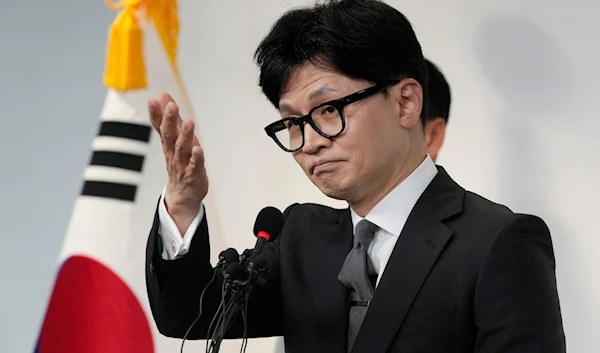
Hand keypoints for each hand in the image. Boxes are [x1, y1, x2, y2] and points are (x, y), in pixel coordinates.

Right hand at [148, 93, 207, 234]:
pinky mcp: (194, 175)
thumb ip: (167, 118)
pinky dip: (196, 158)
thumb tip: (162, 95)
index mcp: (168, 143)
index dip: (156, 114)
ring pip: (182, 149)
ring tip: (188, 122)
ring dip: (185, 135)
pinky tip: (198, 149)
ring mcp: (183, 164)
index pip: (160, 127)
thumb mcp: (173, 140)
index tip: (152, 100)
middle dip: (170, 120)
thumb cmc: (180, 163)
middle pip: (169, 136)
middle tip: (171, 106)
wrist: (182, 196)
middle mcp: (173, 153)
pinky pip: (195, 166)